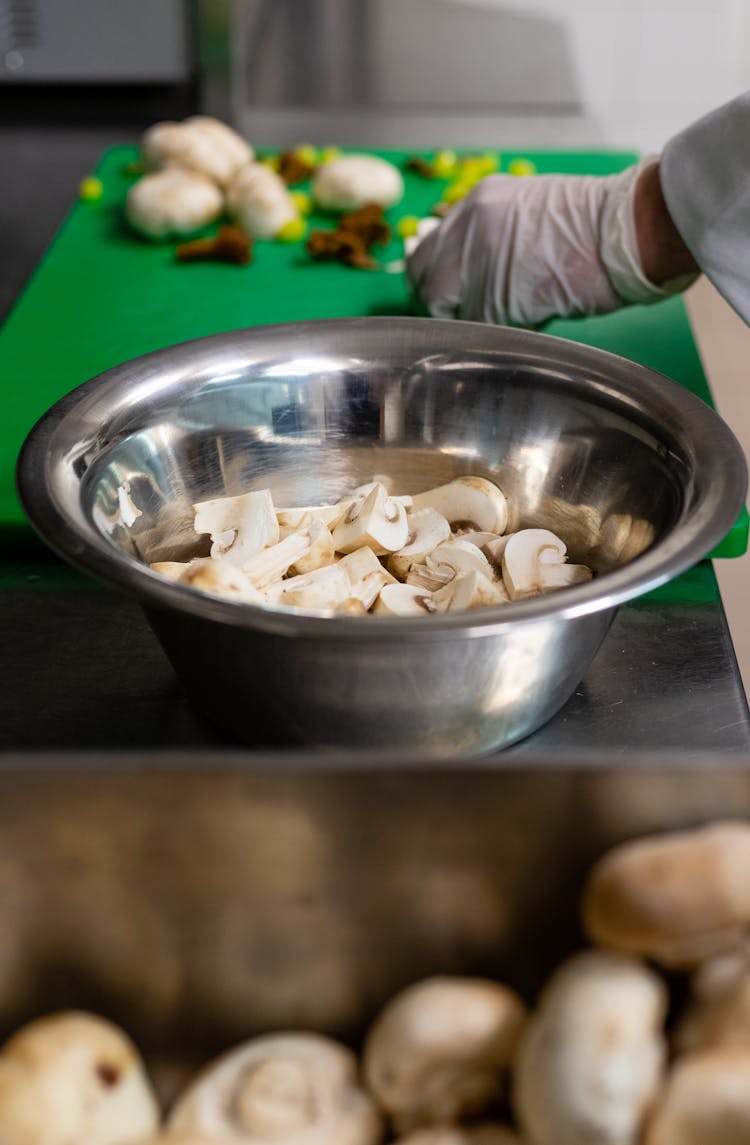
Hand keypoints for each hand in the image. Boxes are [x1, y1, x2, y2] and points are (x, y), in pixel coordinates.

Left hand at [407, 160, 696, 326]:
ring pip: (448, 306)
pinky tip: (526, 320)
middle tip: (465, 315)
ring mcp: (477, 261)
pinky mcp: (493, 295)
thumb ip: (494, 237)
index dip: (438, 276)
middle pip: (422, 277)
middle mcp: (468, 226)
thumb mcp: (530, 213)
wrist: (624, 229)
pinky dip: (496, 330)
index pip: (431, 246)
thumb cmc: (593, 226)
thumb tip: (478, 273)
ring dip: (471, 318)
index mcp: (478, 202)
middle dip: (438, 302)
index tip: (452, 294)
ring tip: (508, 316)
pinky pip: (478, 325)